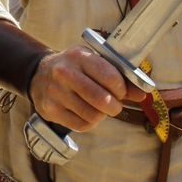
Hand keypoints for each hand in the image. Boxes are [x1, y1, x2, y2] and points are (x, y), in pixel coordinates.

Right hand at [28, 46, 143, 131]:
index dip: (121, 88)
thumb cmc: (75, 68)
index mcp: (78, 56)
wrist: (39, 74)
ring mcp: (55, 92)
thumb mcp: (93, 63)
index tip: (122, 91)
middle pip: (101, 99)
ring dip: (102, 115)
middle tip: (115, 105)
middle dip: (115, 106)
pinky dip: (90, 122)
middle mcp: (64, 72)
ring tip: (99, 108)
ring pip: (92, 115)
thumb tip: (142, 95)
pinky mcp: (50, 109)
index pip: (109, 76)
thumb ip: (119, 77)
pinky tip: (86, 113)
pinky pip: (81, 125)